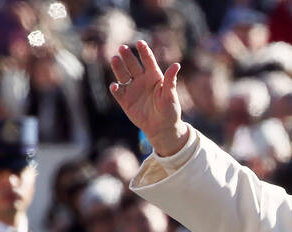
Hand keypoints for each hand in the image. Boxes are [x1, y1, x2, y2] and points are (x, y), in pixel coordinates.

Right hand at [109, 40, 188, 156]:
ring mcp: (133, 89)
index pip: (148, 61)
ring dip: (118, 67)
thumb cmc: (170, 110)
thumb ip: (170, 80)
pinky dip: (116, 89)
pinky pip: (118, 92)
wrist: (162, 128)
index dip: (144, 51)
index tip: (140, 43)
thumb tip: (176, 65)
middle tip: (123, 48)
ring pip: (123, 75)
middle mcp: (142, 80)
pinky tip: (115, 86)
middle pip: (132, 65)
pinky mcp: (125, 101)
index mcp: (154, 76)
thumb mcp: (171, 95)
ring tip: (115, 59)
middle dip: (127, 56)